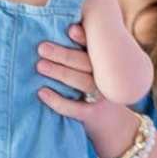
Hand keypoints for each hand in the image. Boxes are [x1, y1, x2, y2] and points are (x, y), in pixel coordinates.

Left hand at [29, 37, 140, 157]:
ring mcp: (102, 97)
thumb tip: (57, 32)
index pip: (97, 48)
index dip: (85, 38)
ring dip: (60, 73)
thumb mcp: (99, 72)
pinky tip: (41, 93)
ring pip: (82, 82)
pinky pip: (74, 108)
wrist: (117, 128)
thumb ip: (84, 54)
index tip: (70, 29)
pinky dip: (57, 100)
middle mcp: (107, 79)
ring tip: (40, 65)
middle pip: (86, 64)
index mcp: (108, 65)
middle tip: (42, 47)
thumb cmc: (99, 91)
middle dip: (64, 54)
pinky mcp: (92, 115)